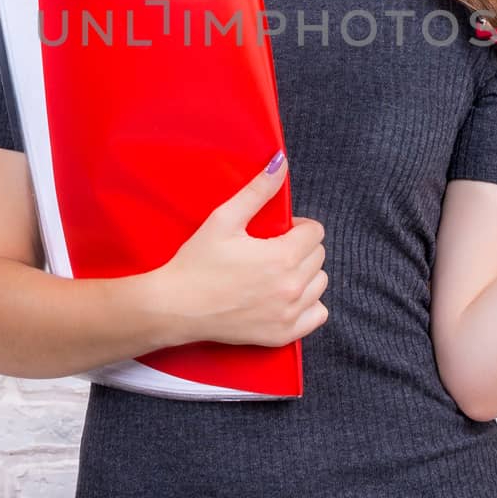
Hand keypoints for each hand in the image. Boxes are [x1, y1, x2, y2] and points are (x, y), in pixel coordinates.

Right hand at [156, 152, 328, 347]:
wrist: (176, 306)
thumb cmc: (197, 262)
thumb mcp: (225, 219)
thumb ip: (258, 190)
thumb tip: (280, 162)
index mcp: (282, 256)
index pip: (315, 233)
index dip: (297, 227)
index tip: (278, 231)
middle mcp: (293, 287)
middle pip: (318, 257)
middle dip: (300, 249)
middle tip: (271, 250)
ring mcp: (289, 314)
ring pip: (320, 285)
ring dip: (305, 275)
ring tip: (277, 273)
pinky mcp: (282, 335)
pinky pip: (317, 316)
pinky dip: (308, 305)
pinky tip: (285, 298)